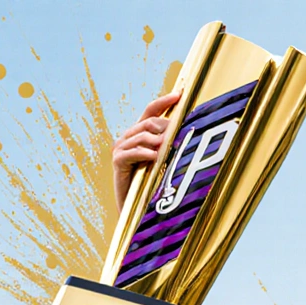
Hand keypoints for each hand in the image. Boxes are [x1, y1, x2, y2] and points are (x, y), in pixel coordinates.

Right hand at [111, 91, 181, 210]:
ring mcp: (121, 148)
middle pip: (148, 122)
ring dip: (158, 140)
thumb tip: (187, 132)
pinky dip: (145, 153)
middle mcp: (128, 137)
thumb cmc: (154, 184)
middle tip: (178, 134)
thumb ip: (172, 145)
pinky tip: (154, 156)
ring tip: (168, 146)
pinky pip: (132, 152)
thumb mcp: (165, 161)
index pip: (151, 110)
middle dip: (166, 126)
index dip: (164, 101)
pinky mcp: (118, 162)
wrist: (137, 209)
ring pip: (142, 135)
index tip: (179, 94)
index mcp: (140, 134)